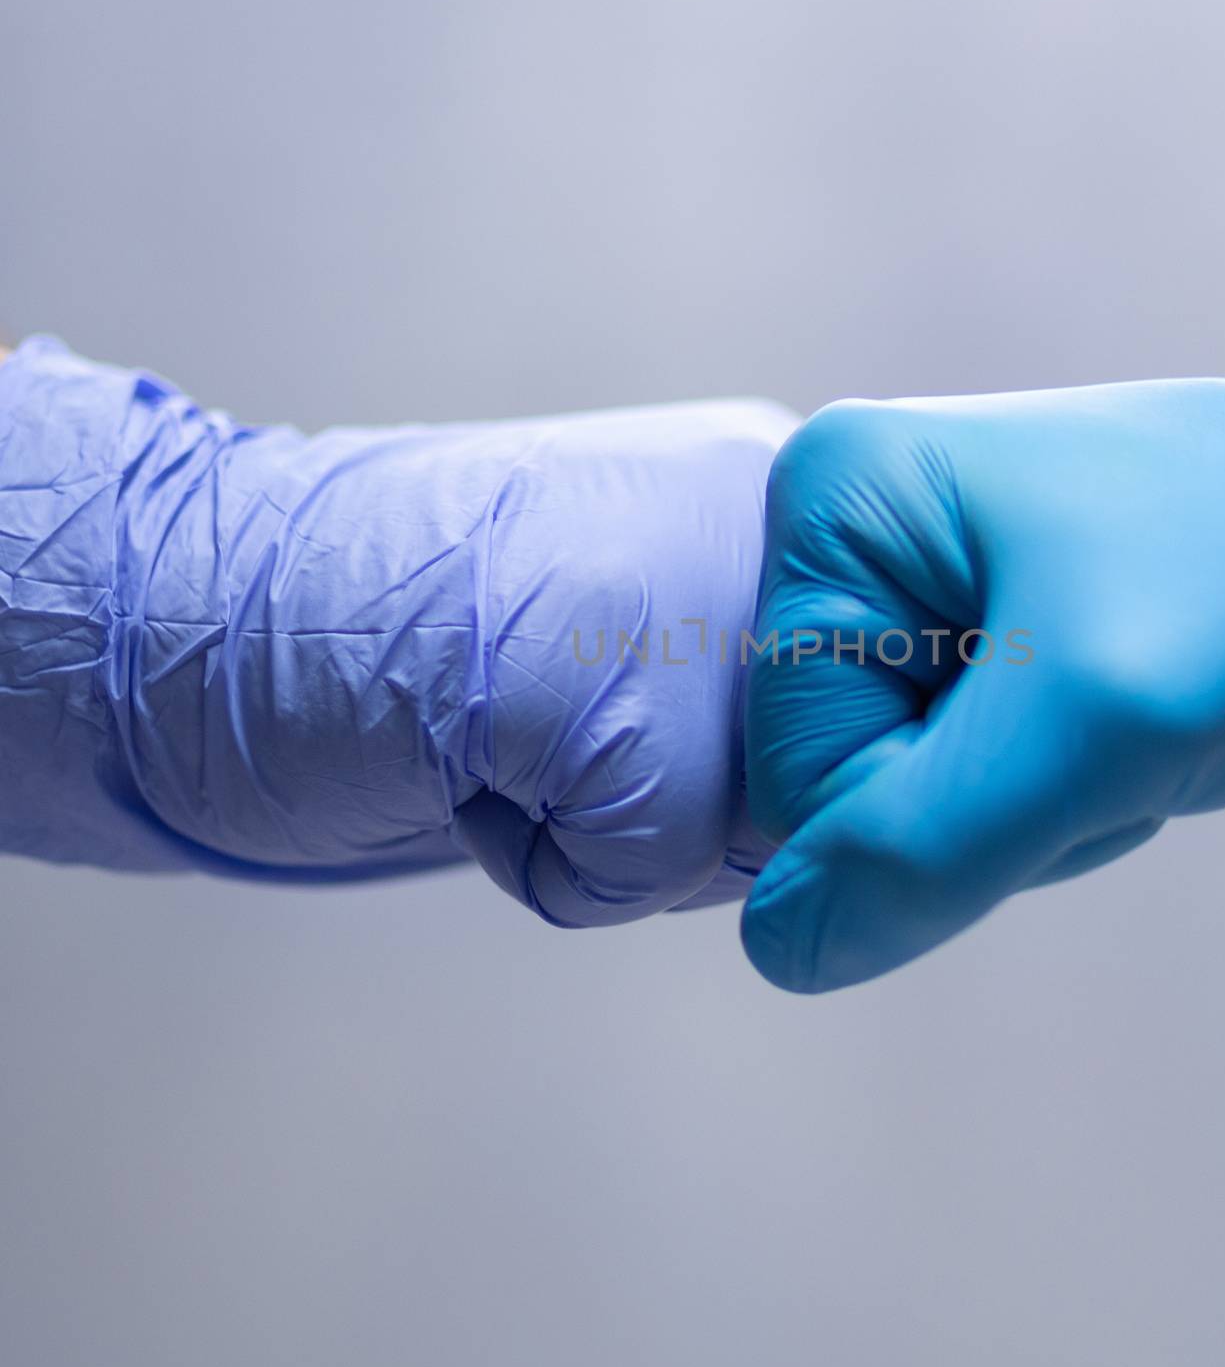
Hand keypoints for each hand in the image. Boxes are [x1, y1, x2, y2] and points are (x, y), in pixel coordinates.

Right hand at [0, 336, 796, 922]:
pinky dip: (545, 862)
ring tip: (504, 727)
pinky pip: (644, 870)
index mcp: (787, 496)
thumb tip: (859, 812)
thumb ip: (762, 675)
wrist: (208, 586)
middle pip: (826, 783)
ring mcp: (700, 594)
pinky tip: (464, 757)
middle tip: (551, 722)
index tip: (616, 718)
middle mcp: (773, 523)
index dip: (742, 770)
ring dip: (626, 836)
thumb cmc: (422, 631)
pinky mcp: (613, 690)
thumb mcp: (638, 611)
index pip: (874, 718)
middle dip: (698, 809)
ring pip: (749, 837)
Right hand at [742, 352, 1224, 991]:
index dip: (920, 802)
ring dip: (1025, 798)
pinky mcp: (972, 623)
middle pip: (841, 772)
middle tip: (1103, 729)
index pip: (788, 758)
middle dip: (981, 798)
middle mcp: (853, 530)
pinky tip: (1118, 719)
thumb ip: (915, 850)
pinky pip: (958, 766)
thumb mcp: (1091, 725)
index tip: (1058, 736)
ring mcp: (914, 576)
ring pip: (904, 787)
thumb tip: (779, 950)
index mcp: (834, 504)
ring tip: (1125, 714)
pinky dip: (1042, 783)